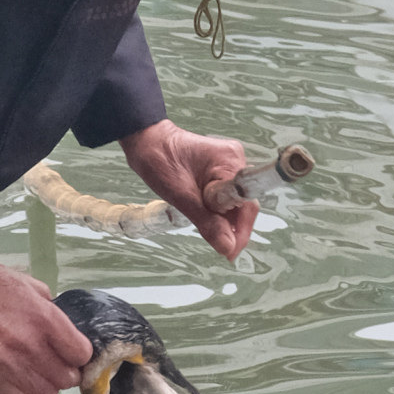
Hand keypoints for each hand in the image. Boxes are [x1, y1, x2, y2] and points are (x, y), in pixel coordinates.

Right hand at [0, 243, 91, 393]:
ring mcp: (9, 365)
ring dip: (50, 386)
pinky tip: (32, 386)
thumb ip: (53, 311)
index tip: (74, 351)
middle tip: (60, 364)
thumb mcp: (32, 286)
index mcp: (44, 319)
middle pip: (67, 378)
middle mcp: (30, 345)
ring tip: (43, 375)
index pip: (81, 354)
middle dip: (69, 373)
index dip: (81, 354)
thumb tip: (65, 333)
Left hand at [120, 119, 258, 259]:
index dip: (241, 230)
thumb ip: (208, 223)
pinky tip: (203, 214)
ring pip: (234, 203)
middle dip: (230, 227)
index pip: (247, 204)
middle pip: (243, 205)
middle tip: (219, 248)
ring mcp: (229, 164)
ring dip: (221, 219)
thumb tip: (228, 247)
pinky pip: (225, 196)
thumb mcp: (182, 198)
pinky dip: (215, 210)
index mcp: (230, 162)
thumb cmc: (160, 161)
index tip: (231, 252)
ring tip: (204, 227)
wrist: (147, 142)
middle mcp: (235, 161)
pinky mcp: (221, 169)